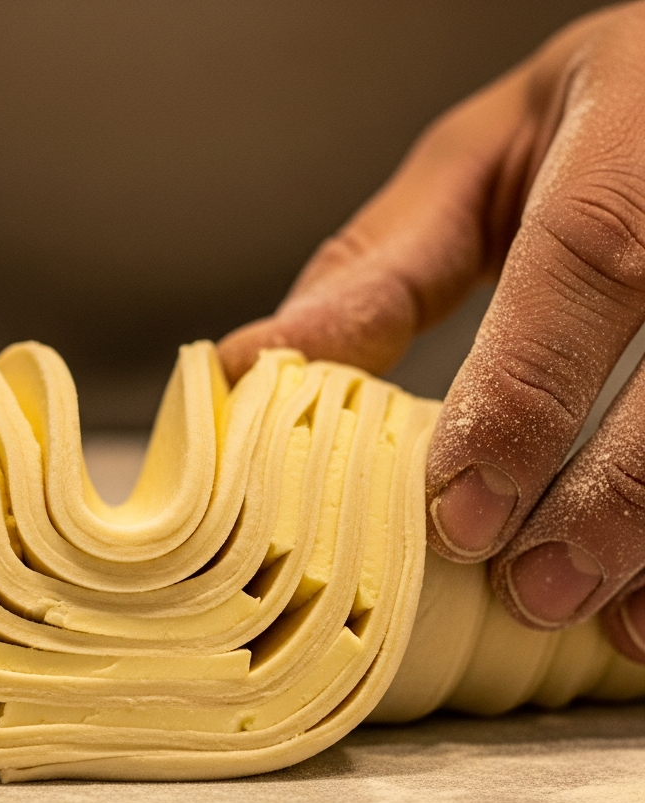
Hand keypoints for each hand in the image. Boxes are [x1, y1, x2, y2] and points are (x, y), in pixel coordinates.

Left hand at [218, 1, 644, 662]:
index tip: (460, 514)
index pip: (586, 258)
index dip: (524, 395)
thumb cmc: (596, 116)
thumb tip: (265, 356)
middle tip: (531, 591)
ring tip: (598, 615)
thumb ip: (391, 261)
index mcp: (629, 126)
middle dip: (611, 493)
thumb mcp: (484, 160)